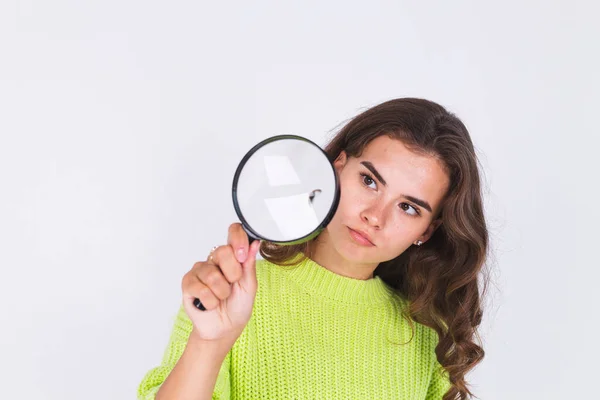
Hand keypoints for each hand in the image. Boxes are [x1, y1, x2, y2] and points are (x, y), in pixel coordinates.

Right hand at [181, 223, 260, 342]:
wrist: (225, 329)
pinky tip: (210, 304)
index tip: (242, 255)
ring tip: (221, 298)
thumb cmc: (238, 306)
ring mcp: (200, 270)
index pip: (234, 232)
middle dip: (233, 274)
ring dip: (221, 293)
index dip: (238, 239)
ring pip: (212, 274)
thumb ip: (249, 264)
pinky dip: (210, 301)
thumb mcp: (249, 286)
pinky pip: (200, 288)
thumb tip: (255, 243)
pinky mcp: (188, 283)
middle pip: (223, 251)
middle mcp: (214, 259)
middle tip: (232, 286)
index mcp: (232, 256)